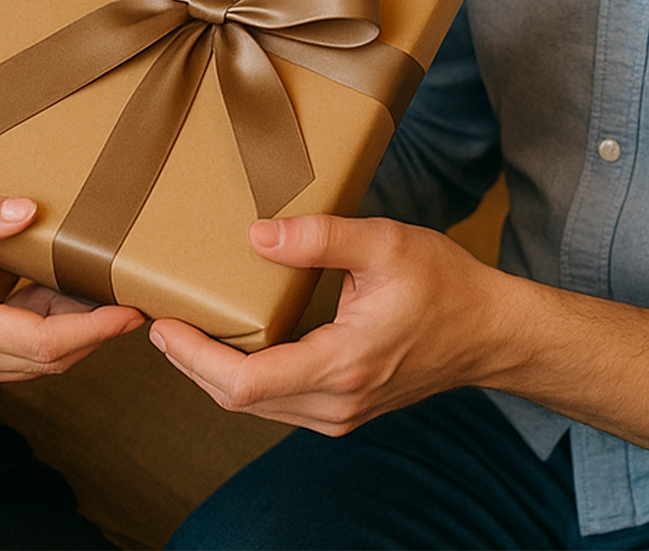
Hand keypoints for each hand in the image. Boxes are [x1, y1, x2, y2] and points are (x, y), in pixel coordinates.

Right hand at [0, 196, 144, 385]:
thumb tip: (29, 210)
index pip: (45, 342)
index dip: (95, 330)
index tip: (131, 313)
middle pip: (50, 360)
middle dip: (98, 333)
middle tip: (136, 299)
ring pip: (35, 363)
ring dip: (74, 333)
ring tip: (106, 293)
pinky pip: (14, 355)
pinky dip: (45, 332)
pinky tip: (59, 294)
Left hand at [149, 214, 507, 434]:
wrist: (491, 333)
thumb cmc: (444, 285)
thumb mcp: (385, 243)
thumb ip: (320, 238)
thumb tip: (256, 235)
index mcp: (341, 365)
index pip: (244, 383)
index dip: (193, 357)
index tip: (162, 324)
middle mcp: (335, 402)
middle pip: (238, 400)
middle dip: (190, 364)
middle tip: (157, 321)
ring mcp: (340, 412)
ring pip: (255, 407)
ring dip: (213, 373)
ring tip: (182, 330)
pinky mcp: (343, 407)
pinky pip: (278, 401)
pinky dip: (244, 377)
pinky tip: (231, 343)